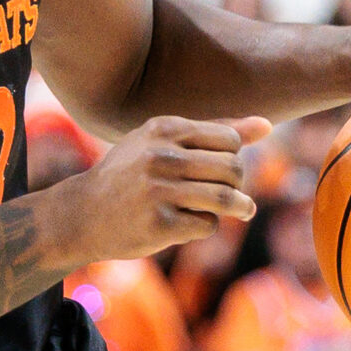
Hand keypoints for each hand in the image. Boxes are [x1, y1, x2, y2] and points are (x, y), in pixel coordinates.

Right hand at [49, 116, 273, 264]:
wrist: (82, 214)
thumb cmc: (130, 174)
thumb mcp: (162, 142)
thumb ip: (214, 132)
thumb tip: (268, 125)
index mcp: (162, 128)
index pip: (228, 139)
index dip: (233, 155)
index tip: (221, 168)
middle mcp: (160, 155)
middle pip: (233, 168)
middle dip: (238, 183)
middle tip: (232, 192)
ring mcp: (158, 191)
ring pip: (225, 198)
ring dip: (237, 207)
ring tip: (239, 209)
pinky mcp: (159, 224)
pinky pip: (206, 225)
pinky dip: (206, 226)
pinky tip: (190, 223)